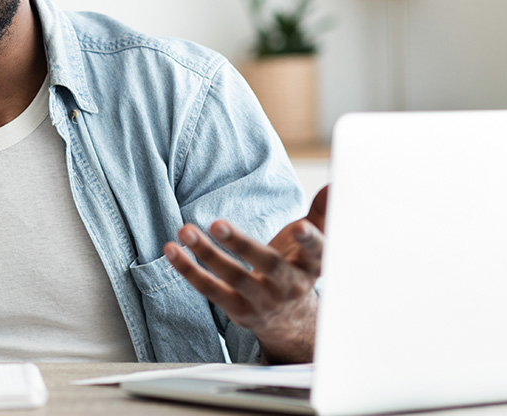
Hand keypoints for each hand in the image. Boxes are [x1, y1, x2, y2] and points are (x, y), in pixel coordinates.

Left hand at [164, 186, 328, 362]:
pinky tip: (172, 250)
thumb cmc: (297, 268)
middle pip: (267, 265)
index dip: (310, 241)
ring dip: (206, 253)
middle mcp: (288, 286)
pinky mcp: (238, 310)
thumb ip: (323, 214)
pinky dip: (189, 270)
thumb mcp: (313, 246)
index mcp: (311, 267)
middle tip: (217, 223)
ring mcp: (262, 301)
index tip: (301, 227)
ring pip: (233, 277)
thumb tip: (334, 184)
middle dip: (241, 245)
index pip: (315, 254)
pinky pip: (210, 290)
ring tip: (185, 230)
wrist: (290, 322)